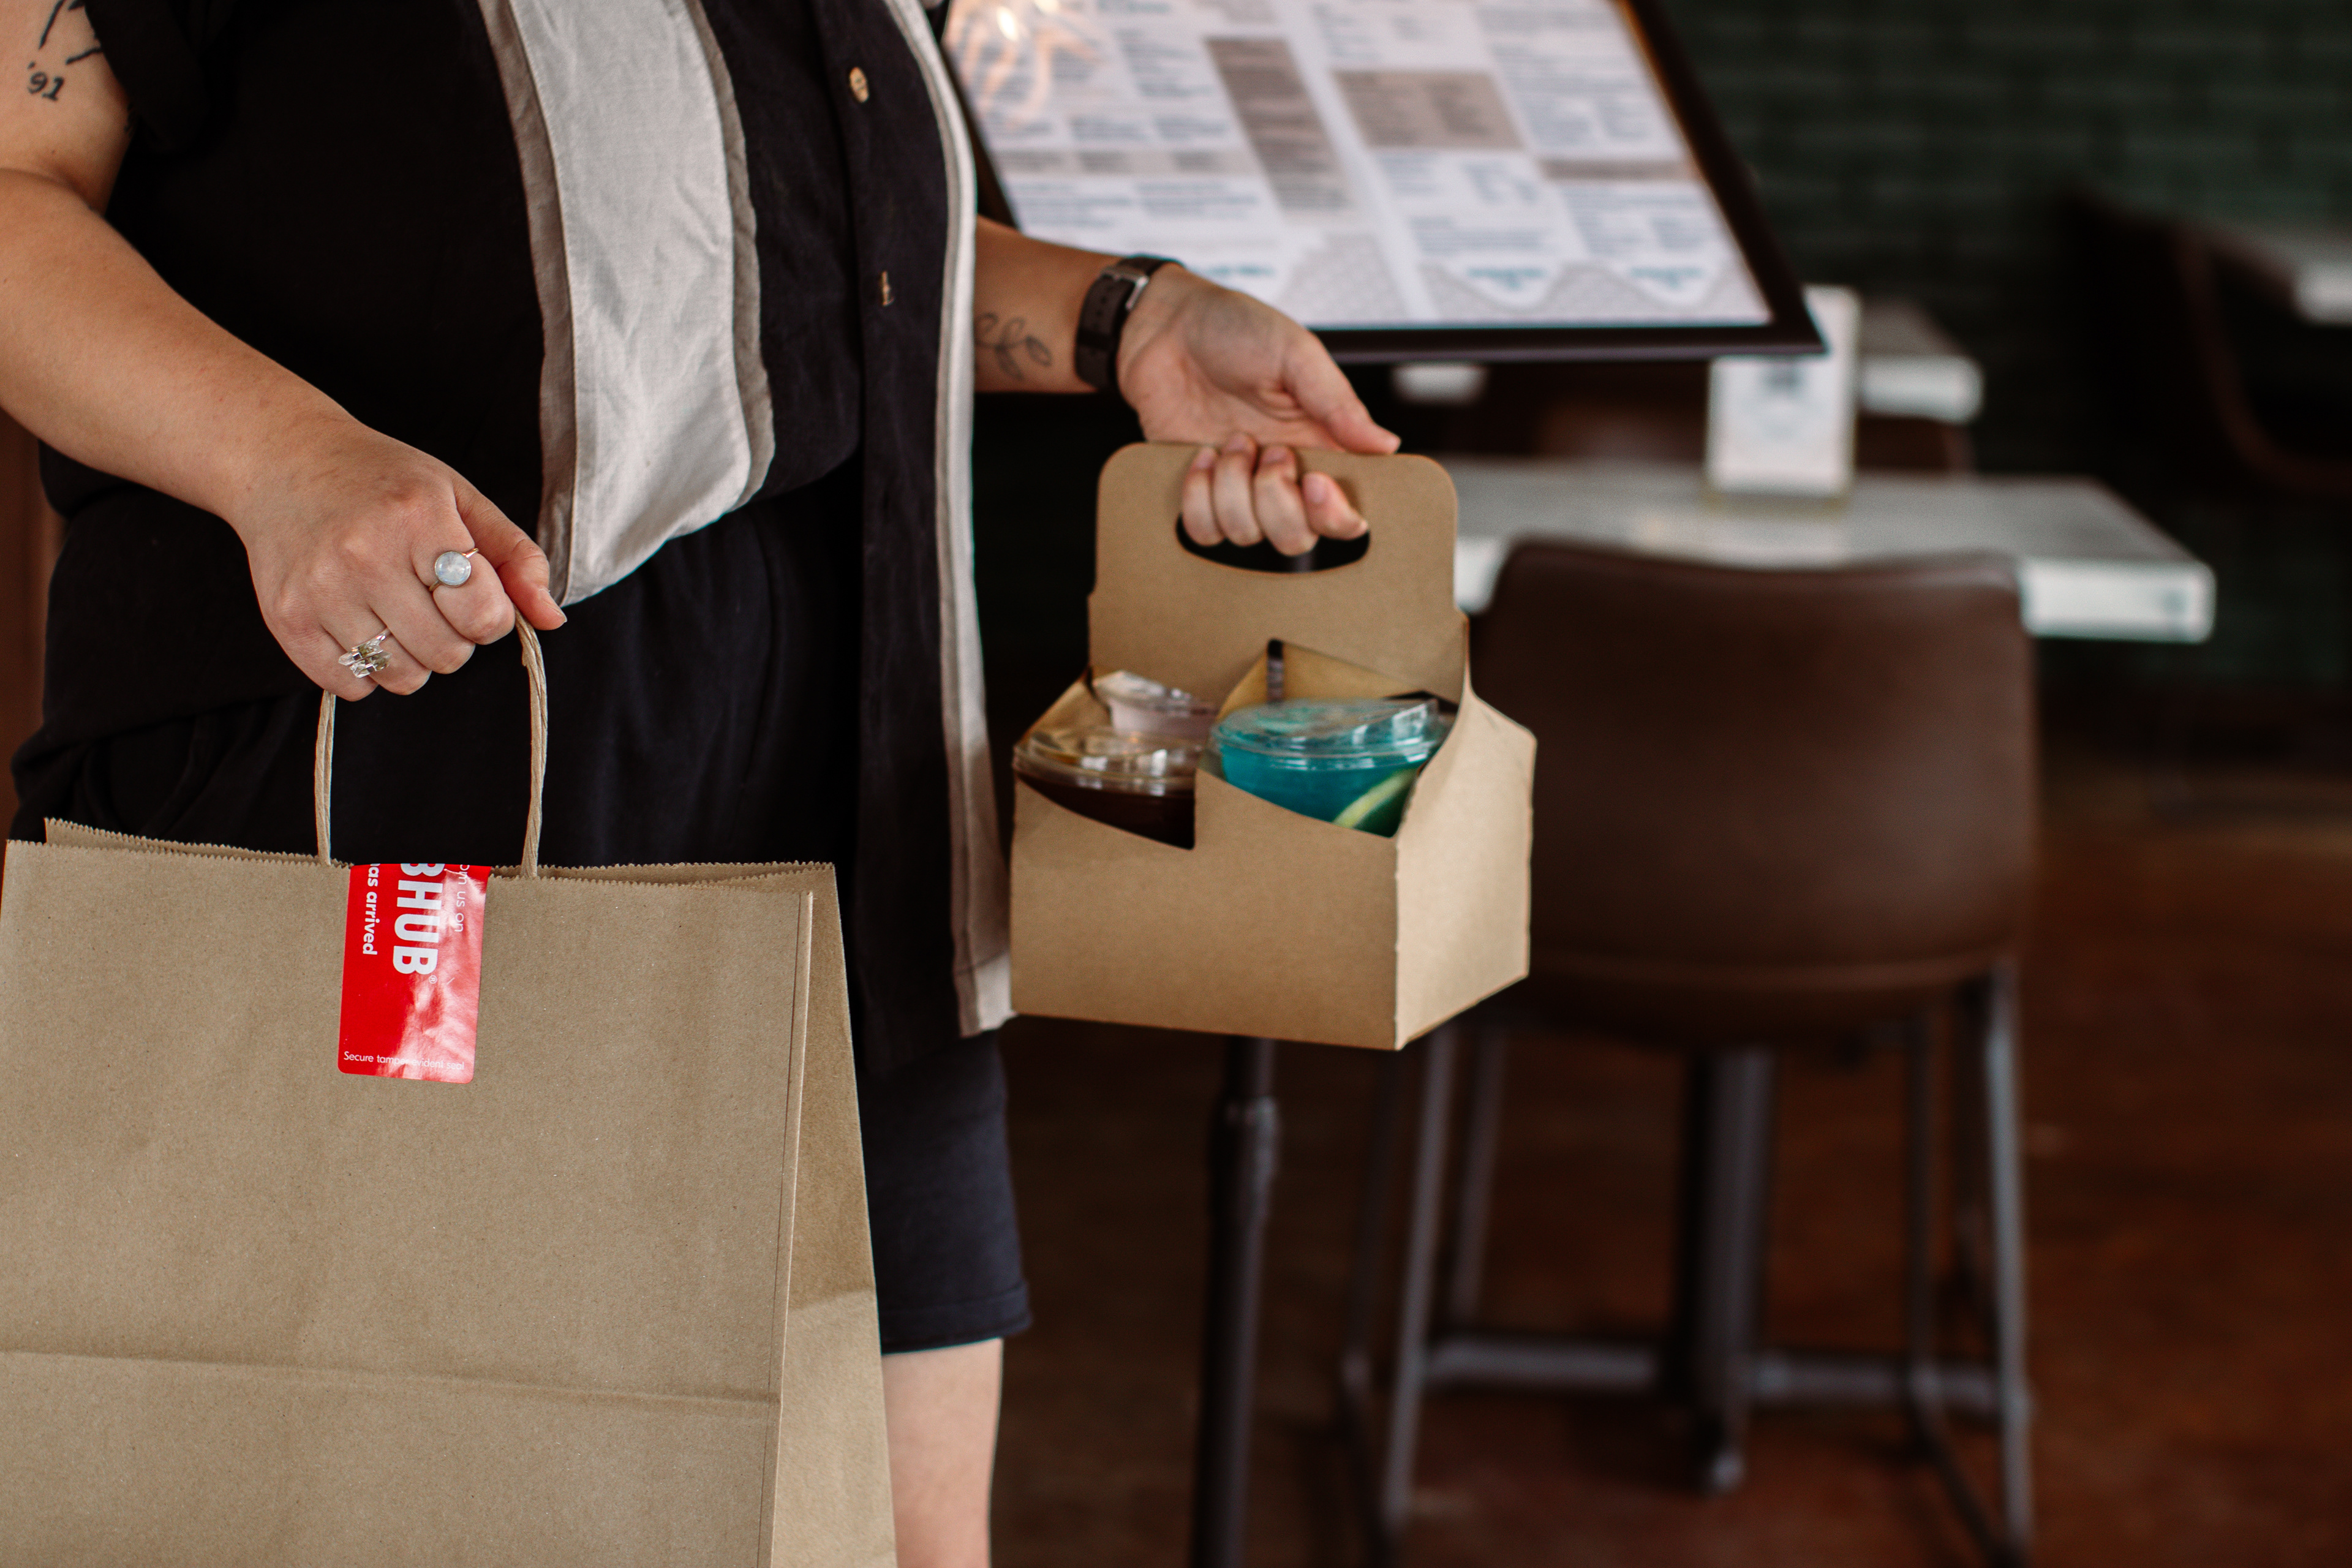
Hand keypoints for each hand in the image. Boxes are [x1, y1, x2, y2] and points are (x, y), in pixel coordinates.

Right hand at [226, 411, 566, 699]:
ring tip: (396, 611)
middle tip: (434, 603)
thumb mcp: (459, 498)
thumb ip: (515, 558)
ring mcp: (319, 589)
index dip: (492, 616)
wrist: (284, 462)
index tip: (475, 595)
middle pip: (446, 654)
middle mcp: (363, 553)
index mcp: (417, 517)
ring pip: (401, 677)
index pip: (482, 613)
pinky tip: (360, 624)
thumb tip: (552, 619)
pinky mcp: (286, 619)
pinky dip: (366, 671)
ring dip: (412, 657)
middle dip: (456, 638)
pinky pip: (350, 687)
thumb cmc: (383, 482)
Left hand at [1115, 267, 1399, 554]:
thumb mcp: (1295, 353)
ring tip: (1229, 439)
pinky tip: (1201, 457)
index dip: (1335, 515)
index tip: (1313, 481)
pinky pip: (1203, 530)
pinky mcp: (1199, 492)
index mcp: (1320, 448)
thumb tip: (1386, 445)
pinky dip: (1198, 498)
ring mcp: (1239, 489)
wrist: (1167, 326)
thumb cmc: (1235, 329)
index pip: (1345, 514)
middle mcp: (1283, 477)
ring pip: (1246, 535)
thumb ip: (1339, 403)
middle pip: (1296, 538)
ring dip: (1232, 486)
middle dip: (1276, 499)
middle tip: (1267, 448)